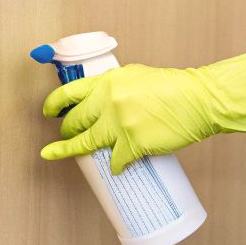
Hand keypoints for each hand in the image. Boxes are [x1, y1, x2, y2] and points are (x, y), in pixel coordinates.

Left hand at [38, 38, 245, 175]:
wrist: (198, 100)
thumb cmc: (174, 87)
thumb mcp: (137, 76)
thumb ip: (114, 88)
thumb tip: (100, 102)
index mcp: (108, 81)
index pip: (68, 93)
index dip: (53, 105)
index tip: (47, 113)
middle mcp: (108, 101)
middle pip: (74, 122)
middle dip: (66, 132)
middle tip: (65, 136)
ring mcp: (119, 125)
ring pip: (85, 144)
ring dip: (73, 150)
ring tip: (64, 154)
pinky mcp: (132, 145)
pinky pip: (115, 162)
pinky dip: (116, 166)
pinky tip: (118, 168)